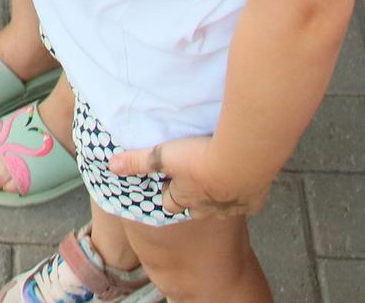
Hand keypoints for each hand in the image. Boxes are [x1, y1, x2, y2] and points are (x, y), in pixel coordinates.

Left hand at [110, 134, 269, 219]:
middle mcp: (207, 207)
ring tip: (221, 178)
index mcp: (185, 197)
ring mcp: (232, 206)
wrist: (241, 158)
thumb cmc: (199, 156)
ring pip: (223, 207)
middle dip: (193, 198)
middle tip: (195, 180)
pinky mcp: (254, 201)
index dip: (167, 193)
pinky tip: (248, 181)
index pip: (170, 203)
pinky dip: (247, 194)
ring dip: (219, 196)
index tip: (167, 182)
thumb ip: (137, 161)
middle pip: (196, 209)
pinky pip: (250, 202)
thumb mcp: (162, 155)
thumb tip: (111, 165)